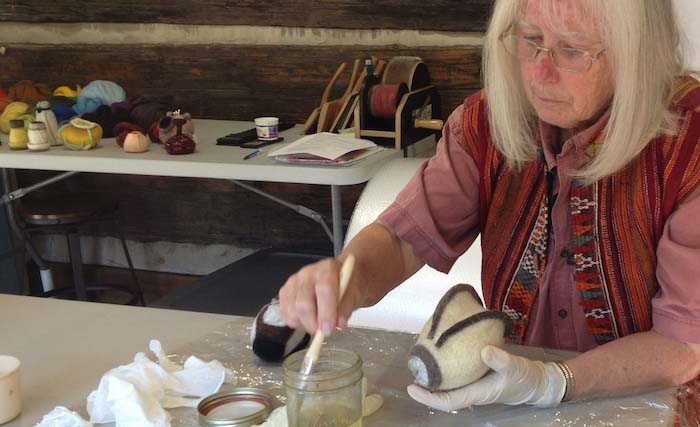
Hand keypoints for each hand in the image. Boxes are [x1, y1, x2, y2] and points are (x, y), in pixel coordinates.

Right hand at [278, 257, 360, 335]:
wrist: (341, 280)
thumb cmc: (348, 286)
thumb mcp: (355, 294)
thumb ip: (347, 307)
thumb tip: (339, 323)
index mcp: (327, 268)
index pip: (324, 290)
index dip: (326, 313)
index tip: (329, 329)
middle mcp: (307, 273)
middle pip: (303, 303)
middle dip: (313, 324)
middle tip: (324, 332)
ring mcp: (293, 282)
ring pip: (292, 311)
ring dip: (305, 324)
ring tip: (318, 322)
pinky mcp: (284, 292)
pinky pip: (285, 314)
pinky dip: (297, 322)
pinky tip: (309, 318)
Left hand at [407, 345, 566, 410]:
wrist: (537, 380)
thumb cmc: (525, 378)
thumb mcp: (515, 367)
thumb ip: (501, 360)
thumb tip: (483, 350)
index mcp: (477, 394)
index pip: (447, 401)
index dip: (428, 397)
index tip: (411, 387)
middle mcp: (471, 390)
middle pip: (443, 393)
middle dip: (426, 385)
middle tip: (412, 368)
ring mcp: (473, 382)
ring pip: (449, 382)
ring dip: (435, 374)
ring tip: (421, 359)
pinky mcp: (477, 373)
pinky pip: (457, 371)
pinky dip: (447, 363)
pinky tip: (441, 351)